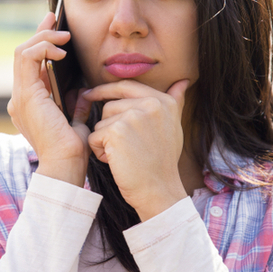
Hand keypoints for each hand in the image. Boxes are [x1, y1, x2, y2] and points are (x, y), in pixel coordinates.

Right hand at [7, 13, 91, 185]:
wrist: (66, 166)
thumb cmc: (73, 149)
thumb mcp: (76, 120)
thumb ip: (75, 104)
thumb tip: (82, 90)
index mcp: (30, 103)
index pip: (30, 65)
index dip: (40, 42)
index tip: (54, 27)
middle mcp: (20, 98)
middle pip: (23, 54)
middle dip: (40, 33)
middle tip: (54, 19)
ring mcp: (20, 97)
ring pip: (22, 52)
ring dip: (42, 38)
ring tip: (62, 35)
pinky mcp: (26, 95)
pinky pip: (27, 59)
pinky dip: (42, 48)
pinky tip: (60, 50)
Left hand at [83, 79, 189, 219]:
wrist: (159, 190)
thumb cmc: (163, 161)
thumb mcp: (173, 126)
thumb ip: (175, 101)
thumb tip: (182, 81)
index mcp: (163, 101)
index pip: (126, 86)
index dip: (105, 90)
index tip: (90, 94)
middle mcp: (150, 104)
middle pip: (109, 106)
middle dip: (109, 127)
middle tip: (126, 148)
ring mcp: (132, 116)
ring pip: (100, 122)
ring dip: (105, 141)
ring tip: (124, 155)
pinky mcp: (116, 131)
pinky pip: (94, 137)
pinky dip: (100, 152)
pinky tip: (116, 161)